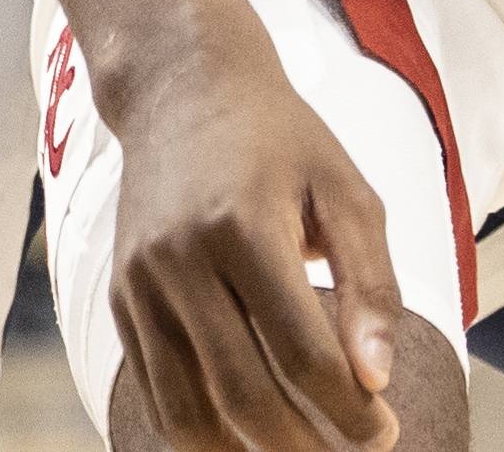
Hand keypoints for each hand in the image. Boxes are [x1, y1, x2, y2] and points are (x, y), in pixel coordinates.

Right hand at [109, 12, 407, 451]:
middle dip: (305, 444)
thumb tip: (376, 376)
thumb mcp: (346, 189)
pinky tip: (249, 434)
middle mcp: (181, 261)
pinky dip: (202, 431)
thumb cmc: (280, 138)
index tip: (384, 432)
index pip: (301, 353)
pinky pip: (157, 392)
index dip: (348, 410)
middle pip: (243, 394)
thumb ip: (369, 282)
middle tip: (352, 449)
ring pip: (189, 411)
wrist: (182, 88)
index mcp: (244, 226)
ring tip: (304, 450)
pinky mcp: (119, 299)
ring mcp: (141, 285)